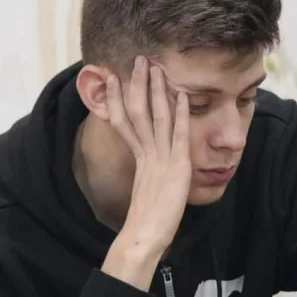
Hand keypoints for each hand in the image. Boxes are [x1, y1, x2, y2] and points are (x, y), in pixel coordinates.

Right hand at [101, 56, 190, 289]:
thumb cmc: (146, 221)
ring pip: (155, 116)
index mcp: (138, 158)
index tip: (115, 77)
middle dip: (137, 84)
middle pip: (137, 111)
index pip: (125, 120)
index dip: (120, 98)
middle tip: (139, 60)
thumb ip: (149, 174)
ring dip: (156, 89)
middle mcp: (145, 153)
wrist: (144, 237)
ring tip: (156, 66)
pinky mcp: (176, 166)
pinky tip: (182, 95)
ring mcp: (160, 158)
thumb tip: (151, 170)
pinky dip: (180, 113)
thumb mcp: (147, 190)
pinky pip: (177, 134)